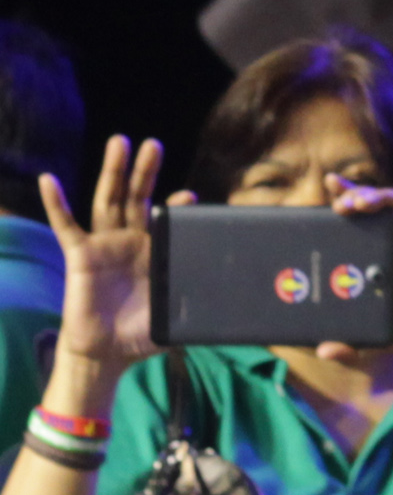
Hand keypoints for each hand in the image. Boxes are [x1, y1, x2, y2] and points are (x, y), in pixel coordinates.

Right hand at [40, 136, 177, 381]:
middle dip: (146, 171)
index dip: (178, 205)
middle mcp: (132, 240)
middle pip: (139, 197)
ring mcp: (106, 244)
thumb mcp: (177, 312)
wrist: (107, 352)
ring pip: (108, 201)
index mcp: (159, 250)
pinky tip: (48, 179)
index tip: (190, 195)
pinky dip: (57, 202)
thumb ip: (201, 302)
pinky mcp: (80, 255)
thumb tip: (241, 304)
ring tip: (120, 142)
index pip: (169, 218)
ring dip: (113, 171)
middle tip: (154, 144)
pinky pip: (66, 225)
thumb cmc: (143, 332)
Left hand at [326, 157, 392, 377]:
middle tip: (337, 201)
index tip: (319, 200)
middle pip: (376, 212)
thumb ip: (353, 346)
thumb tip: (324, 350)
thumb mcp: (380, 340)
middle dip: (356, 199)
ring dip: (380, 197)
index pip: (358, 230)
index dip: (340, 212)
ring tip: (360, 200)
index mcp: (382, 263)